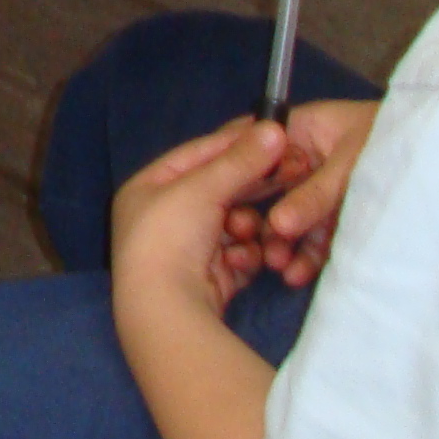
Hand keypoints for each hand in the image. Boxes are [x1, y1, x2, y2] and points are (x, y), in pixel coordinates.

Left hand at [110, 117, 300, 324]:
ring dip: (246, 227)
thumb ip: (240, 160)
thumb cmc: (172, 237)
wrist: (167, 311)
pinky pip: (239, 254)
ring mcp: (187, 249)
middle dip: (249, 189)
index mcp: (148, 187)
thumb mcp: (203, 189)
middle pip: (218, 191)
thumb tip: (274, 128)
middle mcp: (163, 217)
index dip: (234, 142)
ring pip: (233, 224)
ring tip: (246, 232)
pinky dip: (245, 256)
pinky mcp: (210, 277)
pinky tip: (244, 261)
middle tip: (290, 174)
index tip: (271, 131)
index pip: (196, 154)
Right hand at [247, 99, 378, 288]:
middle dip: (258, 218)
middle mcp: (305, 158)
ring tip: (277, 266)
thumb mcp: (351, 165)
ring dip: (282, 242)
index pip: (254, 145)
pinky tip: (297, 274)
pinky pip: (317, 236)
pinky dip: (307, 255)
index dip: (233, 171)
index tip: (212, 200)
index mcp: (300, 129)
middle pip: (269, 187)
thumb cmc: (396, 143)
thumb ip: (314, 196)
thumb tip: (277, 226)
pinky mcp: (340, 216)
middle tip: (250, 246)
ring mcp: (322, 189)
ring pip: (291, 217)